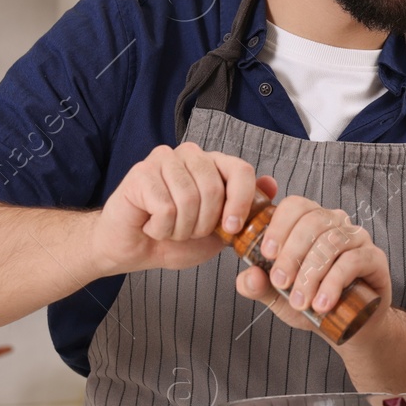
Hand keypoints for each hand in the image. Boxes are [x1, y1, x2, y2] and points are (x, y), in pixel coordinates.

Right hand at [92, 143, 270, 272]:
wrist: (133, 250)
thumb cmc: (174, 239)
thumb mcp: (218, 232)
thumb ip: (244, 211)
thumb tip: (271, 183)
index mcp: (213, 165)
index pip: (240, 170)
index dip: (241, 201)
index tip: (230, 228)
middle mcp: (191, 155)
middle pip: (214, 189)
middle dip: (203, 224)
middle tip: (186, 231)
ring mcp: (164, 159)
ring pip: (189, 199)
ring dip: (180, 228)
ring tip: (168, 228)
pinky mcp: (141, 172)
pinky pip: (165, 207)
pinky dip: (161, 228)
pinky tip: (151, 225)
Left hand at [234, 197, 391, 338]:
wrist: (350, 327)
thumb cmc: (312, 302)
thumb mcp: (278, 297)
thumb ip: (258, 285)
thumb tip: (248, 276)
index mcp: (309, 223)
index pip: (295, 206)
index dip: (279, 226)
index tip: (266, 255)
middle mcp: (335, 223)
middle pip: (312, 221)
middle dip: (292, 253)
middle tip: (281, 283)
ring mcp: (357, 238)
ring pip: (332, 241)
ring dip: (312, 273)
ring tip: (301, 302)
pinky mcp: (374, 257)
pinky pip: (353, 260)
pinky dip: (333, 283)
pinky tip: (322, 304)